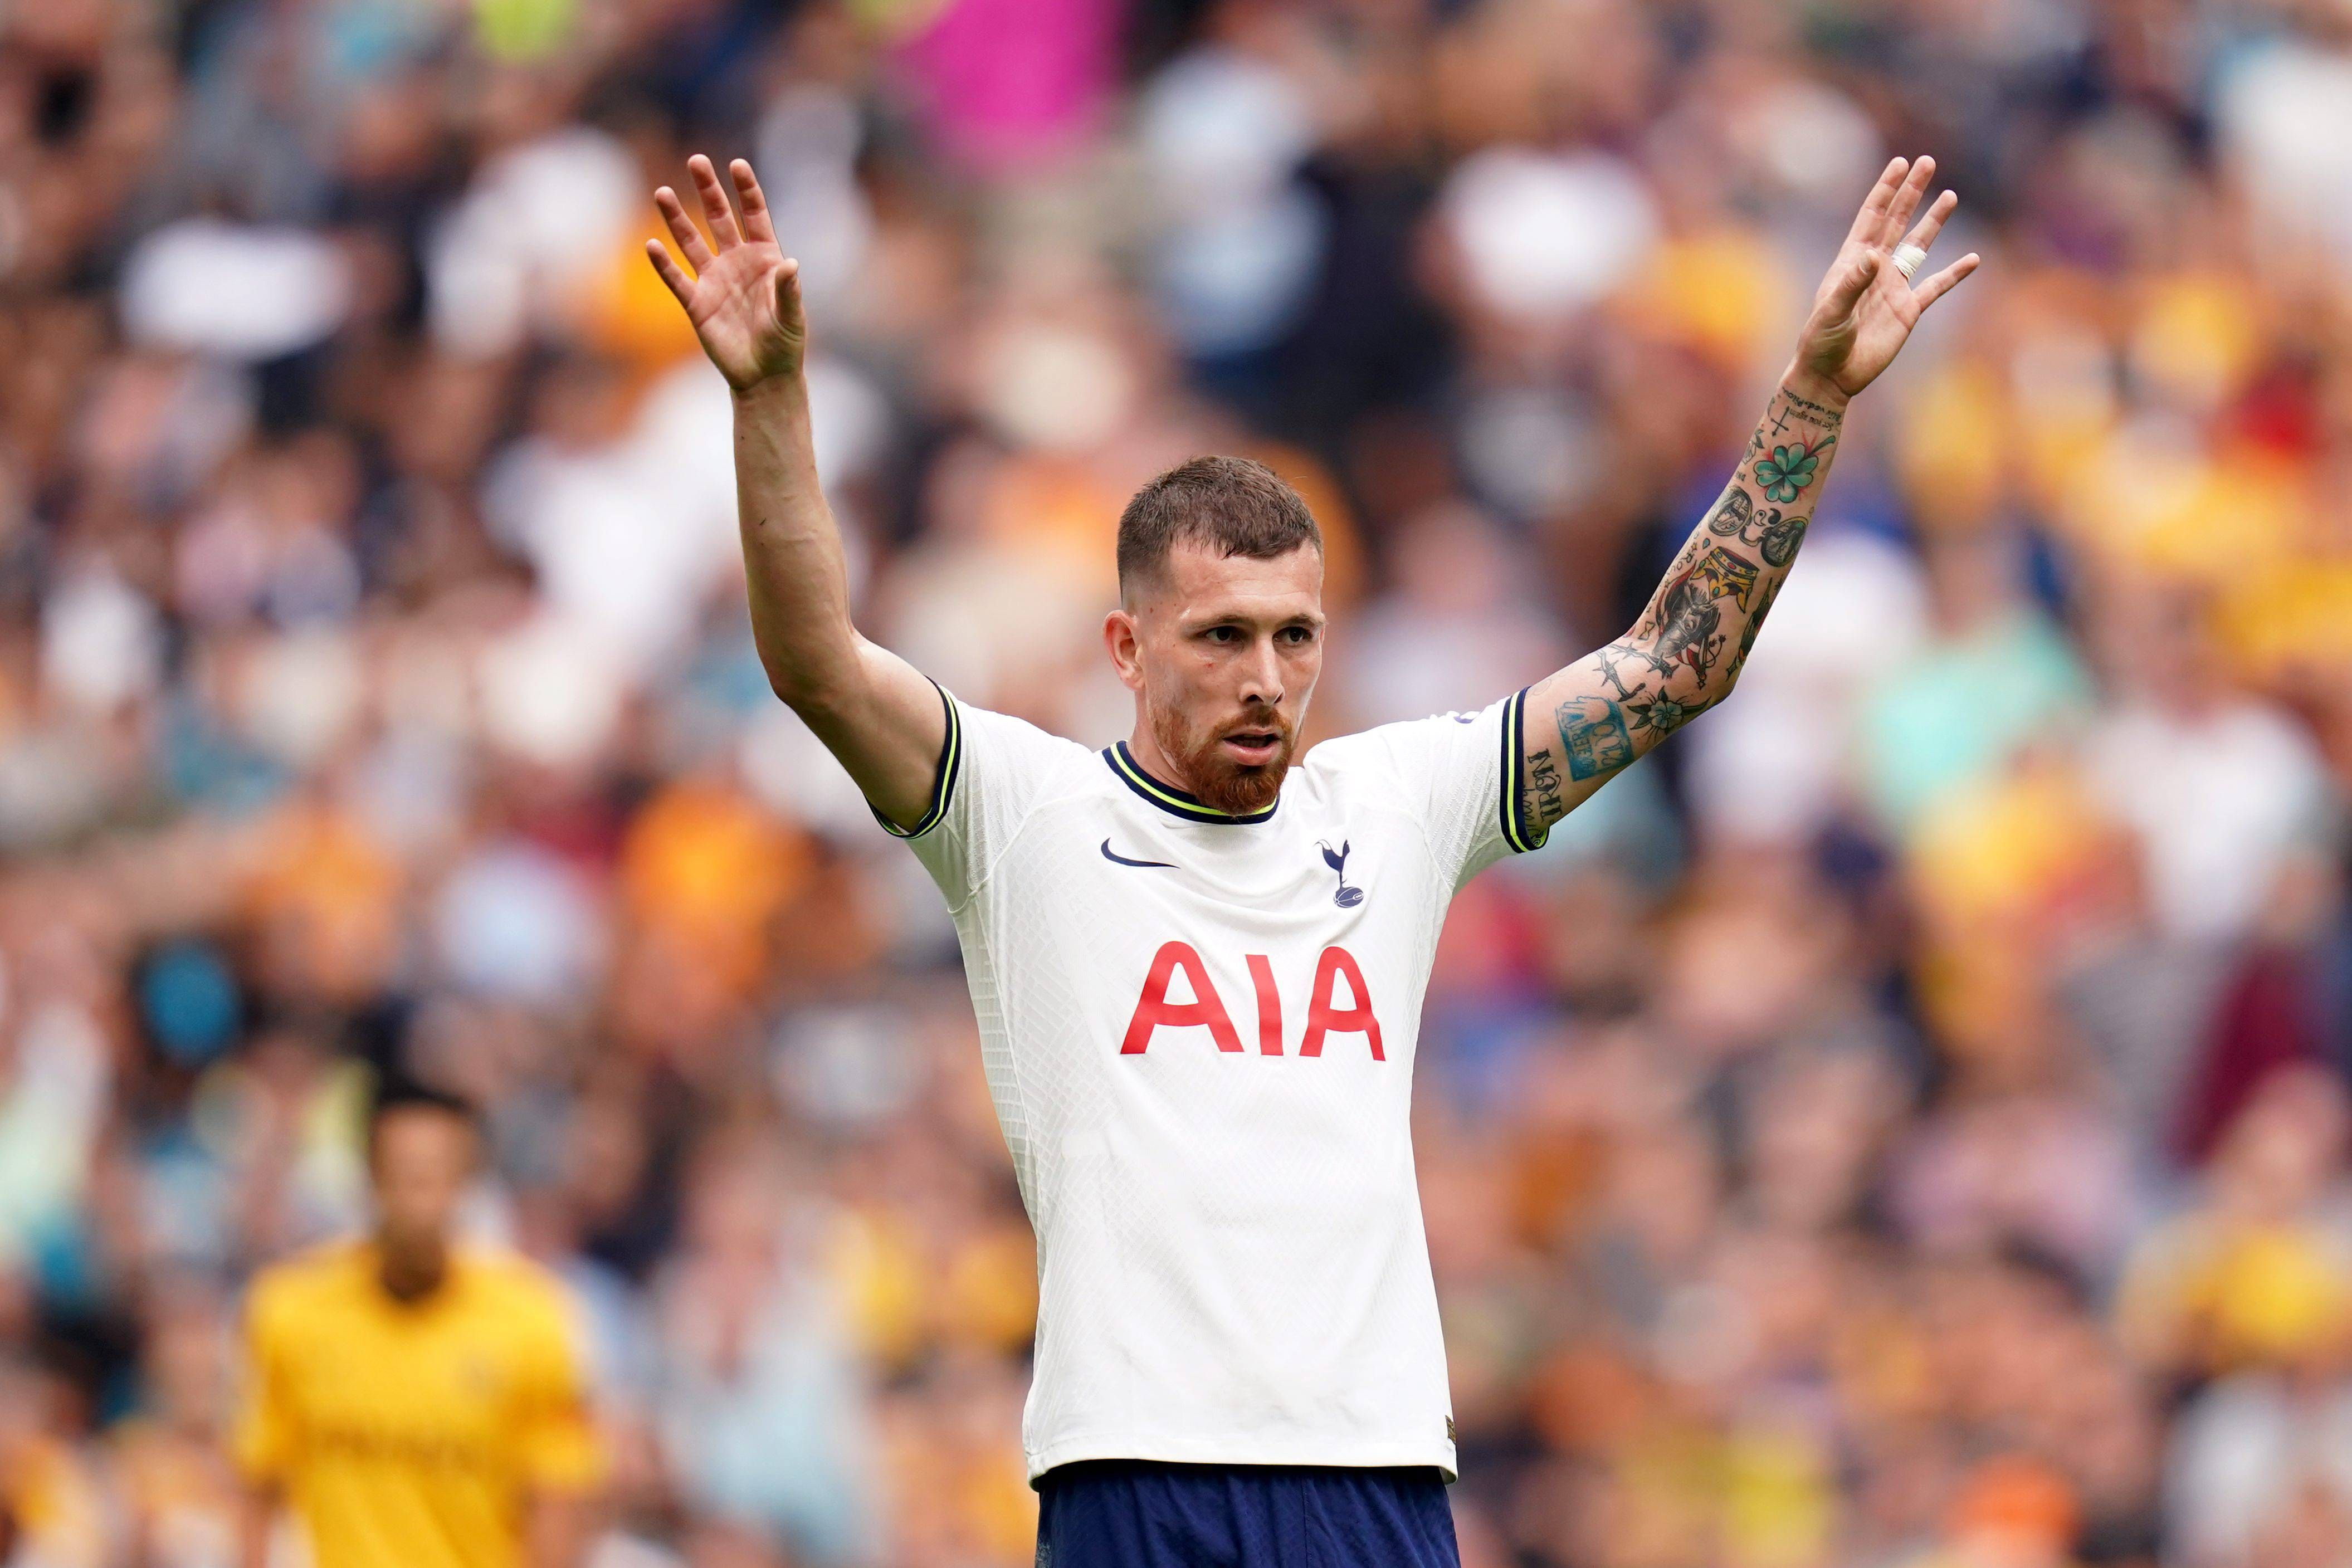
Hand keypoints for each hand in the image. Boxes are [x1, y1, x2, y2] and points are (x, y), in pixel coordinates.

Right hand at [645, 155, 805, 392]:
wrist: (765, 376)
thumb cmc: (785, 343)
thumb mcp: (791, 317)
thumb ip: (788, 290)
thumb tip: (790, 264)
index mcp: (765, 258)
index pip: (754, 215)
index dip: (746, 190)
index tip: (737, 165)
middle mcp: (736, 261)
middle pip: (719, 218)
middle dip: (708, 190)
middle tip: (696, 161)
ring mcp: (714, 280)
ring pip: (691, 242)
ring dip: (677, 218)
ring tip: (663, 192)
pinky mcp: (696, 304)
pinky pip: (676, 280)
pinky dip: (664, 265)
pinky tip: (651, 245)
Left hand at [1791, 155, 1979, 400]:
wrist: (1832, 376)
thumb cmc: (1822, 343)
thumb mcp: (1832, 312)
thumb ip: (1852, 283)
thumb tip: (1873, 255)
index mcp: (1852, 261)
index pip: (1872, 217)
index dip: (1886, 190)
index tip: (1900, 163)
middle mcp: (1874, 268)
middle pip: (1897, 221)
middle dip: (1911, 192)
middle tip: (1927, 162)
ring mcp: (1893, 287)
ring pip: (1918, 246)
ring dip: (1933, 222)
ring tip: (1950, 195)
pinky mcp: (1908, 310)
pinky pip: (1935, 287)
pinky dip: (1954, 274)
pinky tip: (1973, 259)